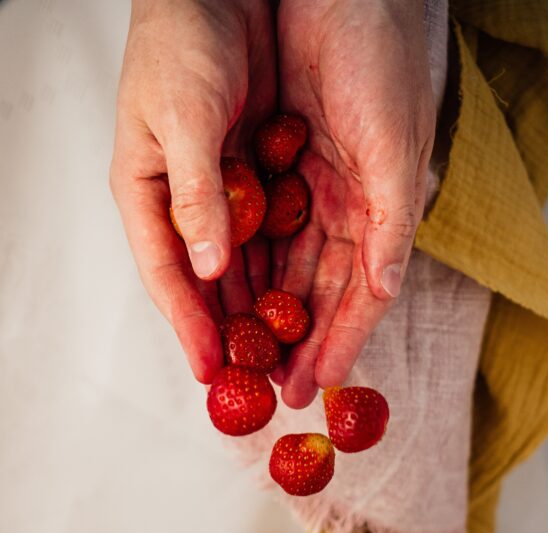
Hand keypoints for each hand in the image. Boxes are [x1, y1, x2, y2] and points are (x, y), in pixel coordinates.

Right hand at [110, 0, 275, 382]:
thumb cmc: (182, 39)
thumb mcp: (184, 116)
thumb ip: (198, 193)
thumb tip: (209, 268)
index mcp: (148, 195)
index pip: (169, 276)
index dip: (190, 327)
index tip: (212, 373)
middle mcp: (186, 205)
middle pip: (210, 288)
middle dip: (234, 338)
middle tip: (259, 385)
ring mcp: (224, 195)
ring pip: (245, 271)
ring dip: (265, 315)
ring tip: (288, 361)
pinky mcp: (259, 180)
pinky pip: (275, 239)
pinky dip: (288, 272)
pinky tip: (306, 303)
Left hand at [274, 0, 435, 406]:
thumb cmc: (383, 62)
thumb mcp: (395, 147)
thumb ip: (390, 223)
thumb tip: (386, 291)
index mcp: (382, 212)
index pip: (359, 297)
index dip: (338, 344)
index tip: (312, 388)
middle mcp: (348, 207)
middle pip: (318, 292)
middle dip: (298, 342)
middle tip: (272, 388)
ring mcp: (311, 187)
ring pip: (286, 265)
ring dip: (268, 312)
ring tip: (245, 357)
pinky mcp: (278, 163)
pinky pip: (259, 227)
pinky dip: (246, 261)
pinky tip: (227, 293)